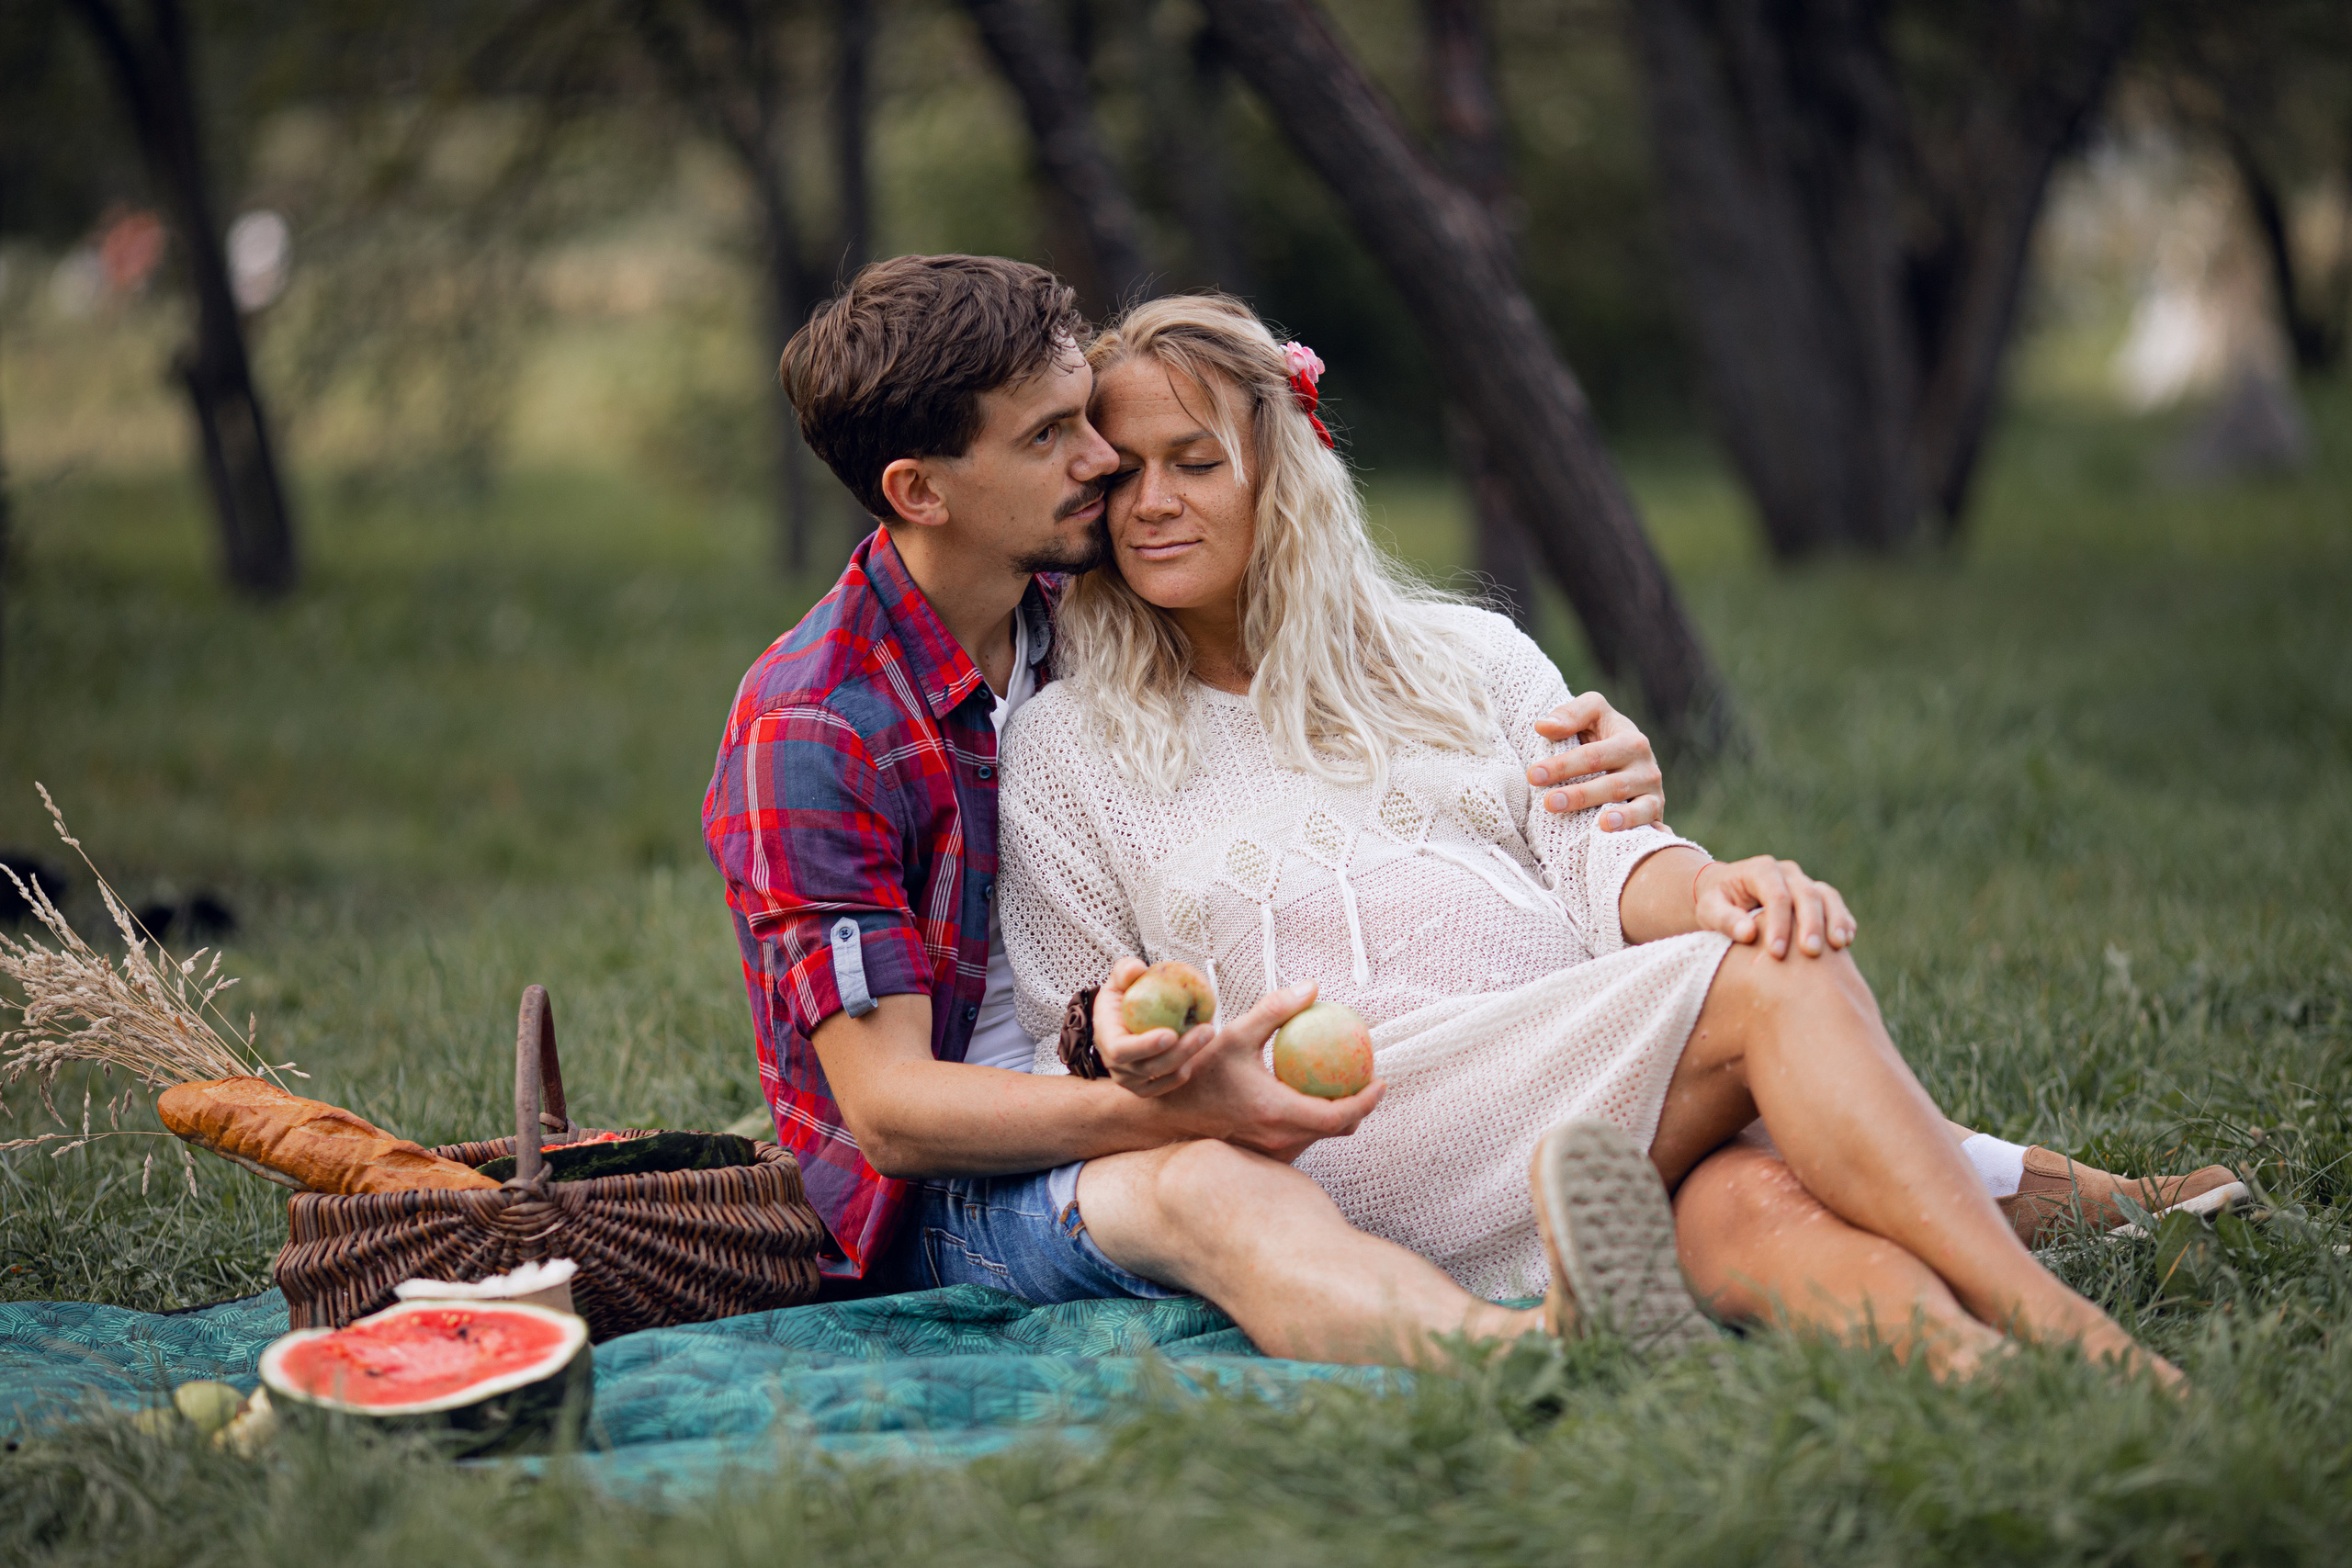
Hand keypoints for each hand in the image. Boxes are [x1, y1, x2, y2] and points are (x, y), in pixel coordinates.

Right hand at [1092, 956, 1220, 1096]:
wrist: (1126, 1018)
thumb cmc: (1125, 995)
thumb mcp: (1122, 977)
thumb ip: (1126, 970)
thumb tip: (1136, 969)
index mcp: (1106, 1038)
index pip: (1121, 1050)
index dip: (1145, 1046)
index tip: (1171, 1033)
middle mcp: (1115, 1065)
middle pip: (1148, 1067)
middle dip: (1180, 1051)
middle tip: (1206, 1029)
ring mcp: (1130, 1079)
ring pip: (1162, 1077)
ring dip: (1188, 1057)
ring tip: (1208, 1032)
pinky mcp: (1146, 1087)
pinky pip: (1168, 1086)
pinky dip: (1184, 1072)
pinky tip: (1198, 1052)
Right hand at [1153, 980, 1383, 1162]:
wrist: (1169, 1115)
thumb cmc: (1199, 1072)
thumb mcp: (1236, 1033)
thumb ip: (1275, 1010)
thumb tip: (1312, 987)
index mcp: (1277, 1111)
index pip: (1338, 1116)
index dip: (1366, 1102)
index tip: (1381, 1082)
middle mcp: (1279, 1138)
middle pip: (1337, 1130)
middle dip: (1359, 1108)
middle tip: (1366, 1080)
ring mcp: (1272, 1151)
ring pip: (1320, 1137)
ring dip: (1336, 1116)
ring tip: (1340, 1085)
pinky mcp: (1265, 1155)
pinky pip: (1302, 1141)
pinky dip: (1314, 1123)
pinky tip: (1309, 1098)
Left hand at [1530, 691, 1663, 830]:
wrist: (1632, 761)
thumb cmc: (1603, 737)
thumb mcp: (1591, 716)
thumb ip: (1569, 715)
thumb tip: (1543, 726)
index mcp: (1629, 739)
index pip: (1593, 755)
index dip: (1563, 765)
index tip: (1534, 775)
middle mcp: (1645, 765)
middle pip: (1611, 783)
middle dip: (1579, 794)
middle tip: (1549, 802)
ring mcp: (1653, 790)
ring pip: (1634, 806)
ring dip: (1615, 816)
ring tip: (1598, 824)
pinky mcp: (1656, 811)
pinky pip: (1649, 822)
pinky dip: (1636, 827)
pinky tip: (1614, 832)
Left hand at [1694, 856, 1857, 958]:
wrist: (1727, 893)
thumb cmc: (1717, 903)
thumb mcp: (1710, 909)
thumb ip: (1724, 919)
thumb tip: (1747, 934)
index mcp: (1760, 870)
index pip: (1776, 895)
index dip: (1779, 923)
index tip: (1776, 953)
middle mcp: (1786, 872)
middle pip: (1805, 894)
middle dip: (1810, 924)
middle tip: (1810, 953)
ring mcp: (1803, 881)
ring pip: (1826, 895)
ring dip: (1834, 920)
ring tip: (1838, 945)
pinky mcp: (1815, 894)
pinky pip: (1834, 903)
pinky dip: (1842, 919)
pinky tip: (1847, 940)